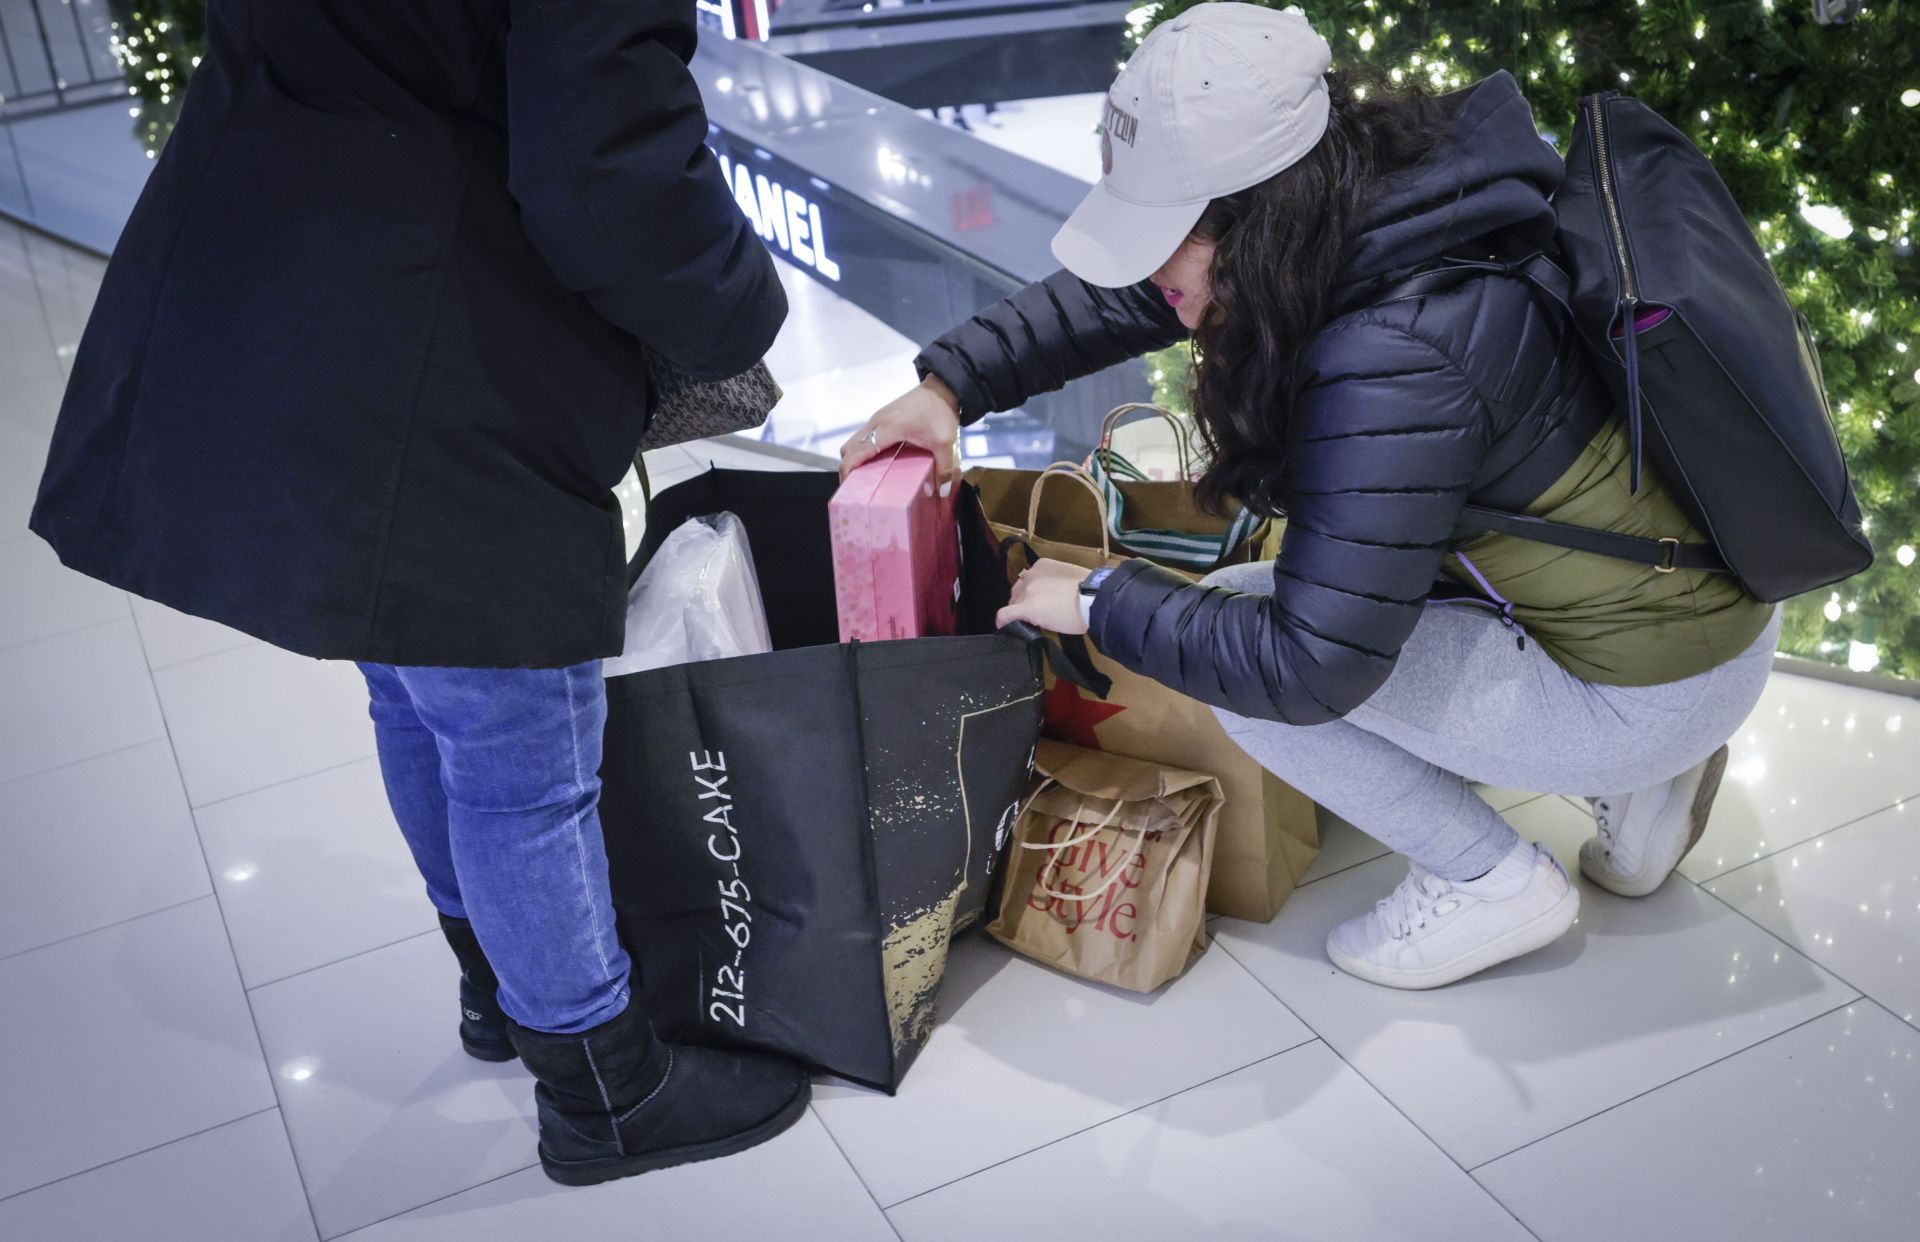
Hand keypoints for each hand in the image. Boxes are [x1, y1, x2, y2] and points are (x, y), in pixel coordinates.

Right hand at [840, 376, 963, 492]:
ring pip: (854, 442)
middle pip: (848, 448)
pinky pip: (864, 437)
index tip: (848, 489)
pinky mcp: (881, 418)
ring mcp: (877, 419)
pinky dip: (863, 451)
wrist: (942, 387)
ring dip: (855, 459)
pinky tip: (877, 463)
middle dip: (849, 468)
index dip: (847, 471)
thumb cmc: (940, 411)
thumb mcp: (944, 442)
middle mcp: (876, 422)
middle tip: (859, 487)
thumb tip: (941, 491)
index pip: (856, 452)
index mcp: (887, 428)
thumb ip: (943, 467)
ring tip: (867, 478)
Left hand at [997, 558, 1092, 635]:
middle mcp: (1031, 575)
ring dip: (1018, 613)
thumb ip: (1057, 583)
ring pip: (1013, 603)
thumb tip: (1055, 597)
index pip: (1028, 580)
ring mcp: (1028, 592)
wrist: (1094, 598)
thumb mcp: (1071, 578)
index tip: (1041, 602)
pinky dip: (1003, 622)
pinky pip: (1005, 615)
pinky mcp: (1026, 608)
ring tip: (1029, 623)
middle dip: (1023, 602)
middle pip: (1018, 591)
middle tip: (1036, 614)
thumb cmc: (1090, 589)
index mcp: (1042, 565)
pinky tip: (1004, 628)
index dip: (1032, 593)